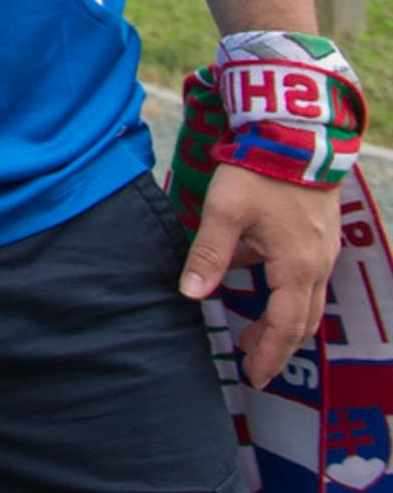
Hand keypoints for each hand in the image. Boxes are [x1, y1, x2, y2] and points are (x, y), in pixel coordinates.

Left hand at [181, 163, 341, 387]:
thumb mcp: (225, 212)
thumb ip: (208, 254)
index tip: (253, 376)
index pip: (284, 325)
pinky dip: (286, 295)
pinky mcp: (320, 236)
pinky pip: (306, 279)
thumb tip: (190, 295)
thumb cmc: (259, 173)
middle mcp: (316, 265)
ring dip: (281, 323)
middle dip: (277, 347)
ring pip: (306, 301)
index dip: (268, 353)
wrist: (296, 135)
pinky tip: (255, 279)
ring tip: (250, 335)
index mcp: (295, 267)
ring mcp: (323, 251)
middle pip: (301, 321)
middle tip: (253, 366)